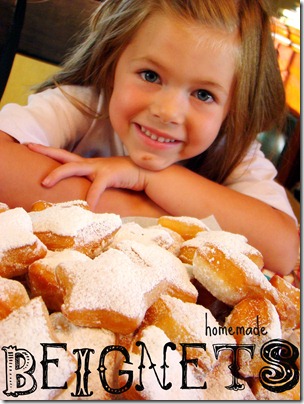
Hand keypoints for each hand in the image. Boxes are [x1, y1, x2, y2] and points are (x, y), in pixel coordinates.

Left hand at [27, 144, 146, 208]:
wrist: (147, 175)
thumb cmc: (127, 179)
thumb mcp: (106, 182)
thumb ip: (94, 187)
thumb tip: (84, 198)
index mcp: (90, 166)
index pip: (66, 158)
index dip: (49, 152)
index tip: (32, 147)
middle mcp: (92, 164)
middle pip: (64, 157)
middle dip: (46, 151)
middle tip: (28, 146)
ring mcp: (100, 167)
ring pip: (74, 168)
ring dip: (58, 174)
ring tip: (45, 183)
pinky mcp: (110, 174)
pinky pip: (96, 188)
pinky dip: (91, 198)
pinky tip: (87, 209)